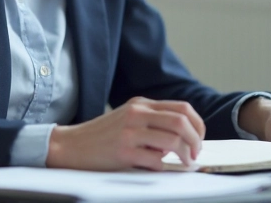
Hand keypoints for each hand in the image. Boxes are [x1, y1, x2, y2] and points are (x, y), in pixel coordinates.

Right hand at [46, 97, 204, 170]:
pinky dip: (163, 166)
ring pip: (172, 141)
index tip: (200, 138)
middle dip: (196, 140)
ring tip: (185, 162)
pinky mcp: (123, 151)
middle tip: (196, 153)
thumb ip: (153, 121)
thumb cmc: (101, 135)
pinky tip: (158, 167)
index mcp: (141, 104)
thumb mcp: (128, 118)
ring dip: (185, 154)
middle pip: (181, 122)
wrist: (70, 145)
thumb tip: (182, 137)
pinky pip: (155, 160)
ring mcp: (130, 132)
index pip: (182, 108)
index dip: (198, 124)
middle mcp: (137, 113)